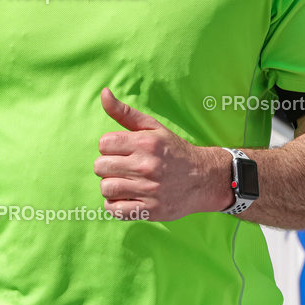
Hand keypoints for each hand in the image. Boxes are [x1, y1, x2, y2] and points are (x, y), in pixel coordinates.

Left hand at [94, 88, 229, 219]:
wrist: (204, 179)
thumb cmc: (173, 151)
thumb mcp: (153, 127)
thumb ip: (125, 112)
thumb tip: (104, 93)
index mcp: (146, 143)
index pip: (104, 144)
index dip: (109, 148)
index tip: (121, 151)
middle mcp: (147, 166)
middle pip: (101, 167)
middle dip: (108, 167)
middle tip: (123, 168)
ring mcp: (149, 190)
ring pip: (106, 188)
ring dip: (111, 186)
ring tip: (124, 183)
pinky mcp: (150, 210)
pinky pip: (114, 210)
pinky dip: (115, 205)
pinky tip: (126, 198)